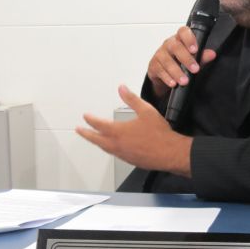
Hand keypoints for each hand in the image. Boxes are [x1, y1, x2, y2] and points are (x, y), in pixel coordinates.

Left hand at [76, 85, 192, 175]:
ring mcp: (122, 154)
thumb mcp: (146, 110)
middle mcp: (117, 144)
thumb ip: (132, 99)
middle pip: (96, 139)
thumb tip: (122, 88)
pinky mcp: (129, 160)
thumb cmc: (159, 133)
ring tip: (93, 138)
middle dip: (86, 134)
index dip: (90, 119)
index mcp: (118, 131)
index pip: (99, 124)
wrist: (170, 152)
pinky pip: (115, 154)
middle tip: (79, 131)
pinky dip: (109, 148)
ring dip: (97, 142)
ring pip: (105, 148)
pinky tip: (112, 147)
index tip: (85, 116)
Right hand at [147, 26, 216, 97]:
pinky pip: (160, 70)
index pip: (183, 32)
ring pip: (167, 61)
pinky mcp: (154, 66)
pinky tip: (173, 83)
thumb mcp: (192, 59)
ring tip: (185, 81)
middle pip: (175, 47)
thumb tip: (212, 54)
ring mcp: (160, 54)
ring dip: (177, 72)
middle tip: (195, 69)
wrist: (163, 73)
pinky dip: (167, 78)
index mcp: (179, 39)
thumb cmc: (179, 62)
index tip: (195, 50)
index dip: (189, 39)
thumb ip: (202, 56)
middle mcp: (169, 44)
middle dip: (186, 59)